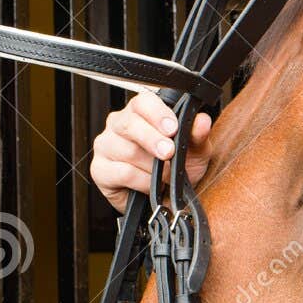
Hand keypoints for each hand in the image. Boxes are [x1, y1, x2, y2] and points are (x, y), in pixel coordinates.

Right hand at [90, 92, 212, 212]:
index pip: (142, 102)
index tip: (173, 128)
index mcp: (140, 113)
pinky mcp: (100, 170)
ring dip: (152, 167)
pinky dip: (142, 181)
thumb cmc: (177, 169)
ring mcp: (106, 146)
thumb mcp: (194, 152)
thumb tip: (202, 121)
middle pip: (129, 123)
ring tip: (165, 176)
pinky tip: (150, 186)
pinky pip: (122, 172)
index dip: (157, 113)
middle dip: (152, 139)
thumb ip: (197, 135)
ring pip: (127, 150)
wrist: (167, 200)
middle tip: (169, 153)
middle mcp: (119, 125)